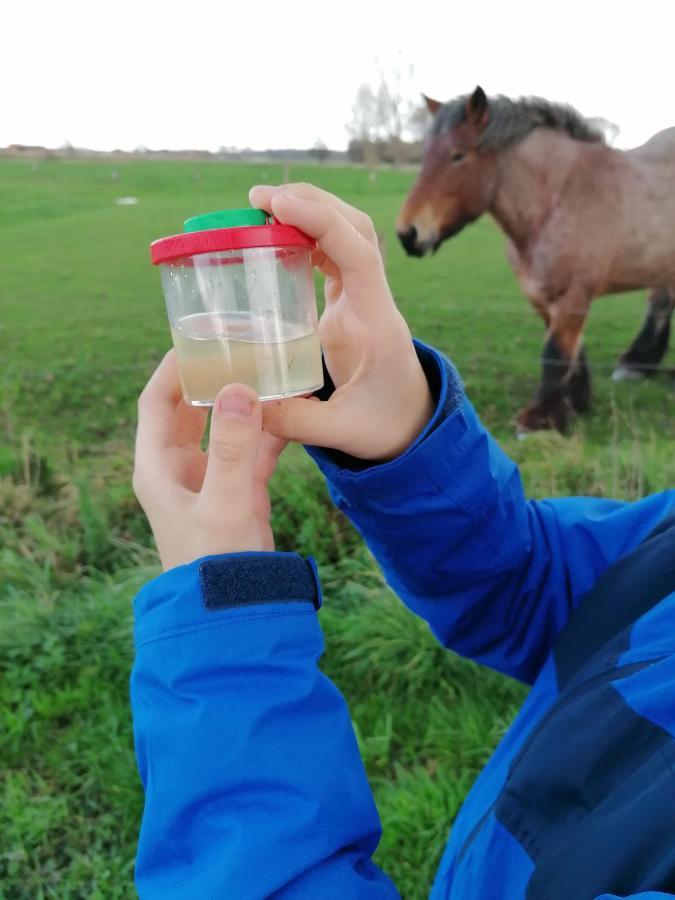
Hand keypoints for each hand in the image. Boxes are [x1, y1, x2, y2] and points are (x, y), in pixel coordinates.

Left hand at [133, 351, 285, 569]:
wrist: (233, 612)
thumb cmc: (216, 562)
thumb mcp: (225, 504)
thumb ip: (234, 448)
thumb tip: (239, 389)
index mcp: (158, 467)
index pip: (157, 401)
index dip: (174, 367)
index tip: (200, 337)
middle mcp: (179, 469)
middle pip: (191, 408)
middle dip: (214, 378)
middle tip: (242, 346)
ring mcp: (210, 480)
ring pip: (226, 427)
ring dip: (246, 403)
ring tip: (271, 370)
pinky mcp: (238, 493)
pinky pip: (252, 450)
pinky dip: (269, 431)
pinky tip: (292, 410)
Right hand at [249, 183, 433, 460]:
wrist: (413, 425)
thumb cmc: (385, 427)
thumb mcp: (343, 433)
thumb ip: (294, 421)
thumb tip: (244, 403)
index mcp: (376, 324)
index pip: (358, 255)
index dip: (322, 221)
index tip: (278, 205)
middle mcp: (373, 301)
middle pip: (355, 228)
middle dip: (312, 202)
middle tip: (258, 197)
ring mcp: (364, 299)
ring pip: (345, 235)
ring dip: (308, 212)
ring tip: (260, 207)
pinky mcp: (351, 304)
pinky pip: (333, 256)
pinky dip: (306, 237)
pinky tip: (275, 237)